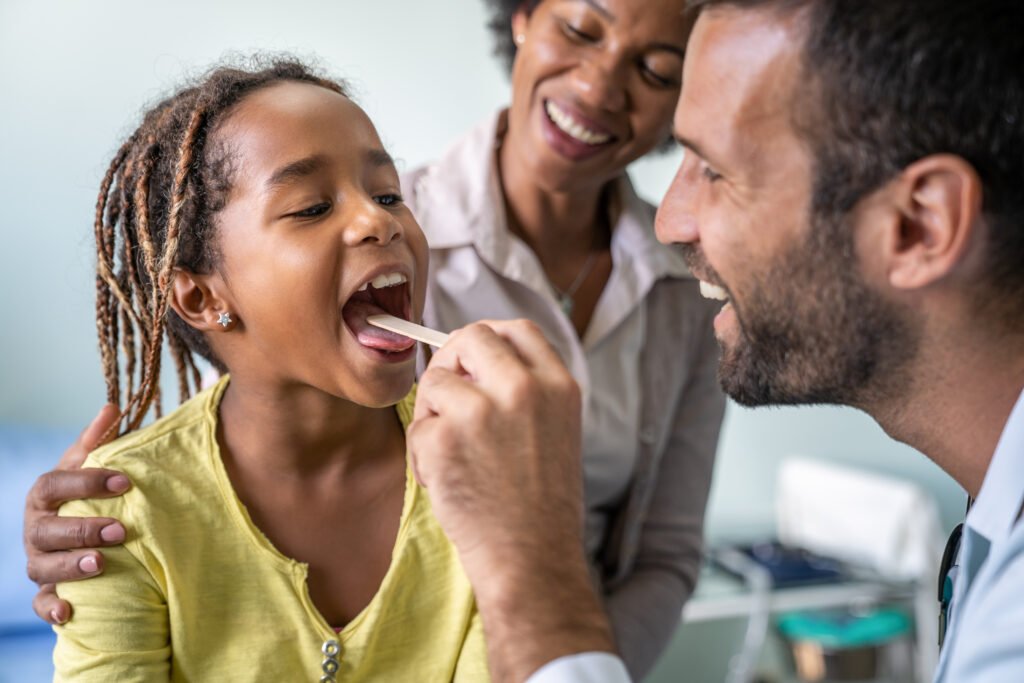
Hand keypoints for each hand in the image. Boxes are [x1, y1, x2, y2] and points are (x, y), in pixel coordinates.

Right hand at [24, 404, 130, 624]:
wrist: (75, 529)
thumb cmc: (86, 493)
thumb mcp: (89, 465)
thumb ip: (98, 440)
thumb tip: (111, 406)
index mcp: (45, 494)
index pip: (55, 485)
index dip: (86, 483)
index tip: (124, 482)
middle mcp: (37, 529)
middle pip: (49, 531)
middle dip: (83, 530)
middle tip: (120, 531)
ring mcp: (39, 561)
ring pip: (44, 568)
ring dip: (71, 567)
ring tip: (102, 563)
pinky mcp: (46, 590)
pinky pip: (41, 603)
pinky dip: (52, 609)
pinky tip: (70, 612)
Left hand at [409, 320, 615, 681]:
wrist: (533, 562)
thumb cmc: (541, 508)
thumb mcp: (557, 432)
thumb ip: (525, 391)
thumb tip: (473, 362)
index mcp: (559, 386)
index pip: (517, 329)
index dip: (489, 341)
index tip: (474, 361)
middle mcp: (523, 388)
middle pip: (470, 339)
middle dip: (452, 365)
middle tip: (449, 402)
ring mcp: (481, 411)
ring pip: (435, 382)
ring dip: (434, 417)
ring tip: (454, 457)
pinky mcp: (444, 438)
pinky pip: (417, 428)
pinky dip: (422, 456)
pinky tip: (447, 483)